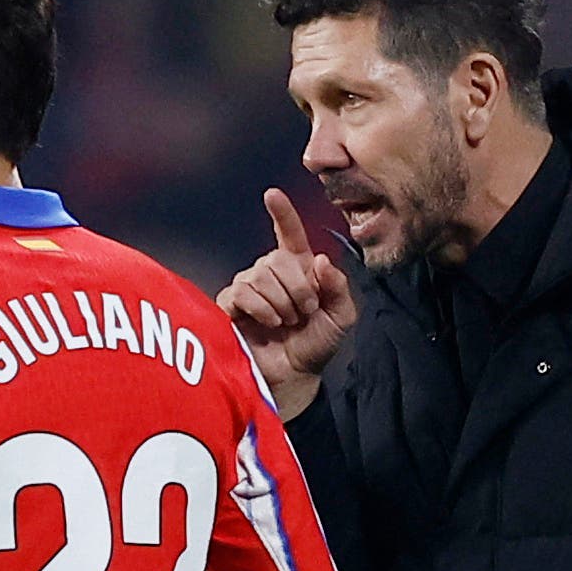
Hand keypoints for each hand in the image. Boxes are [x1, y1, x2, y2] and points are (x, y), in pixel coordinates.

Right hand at [216, 188, 356, 417]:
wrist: (295, 376)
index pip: (288, 234)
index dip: (282, 214)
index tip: (272, 194)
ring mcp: (248, 287)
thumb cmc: (316, 345)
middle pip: (277, 260)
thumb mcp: (341, 317)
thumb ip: (338, 287)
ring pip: (260, 275)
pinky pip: (242, 292)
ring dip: (281, 302)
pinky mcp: (230, 306)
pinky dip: (260, 308)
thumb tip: (321, 260)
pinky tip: (269, 323)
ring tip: (286, 322)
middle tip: (304, 313)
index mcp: (297, 269)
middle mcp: (269, 273)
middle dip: (298, 288)